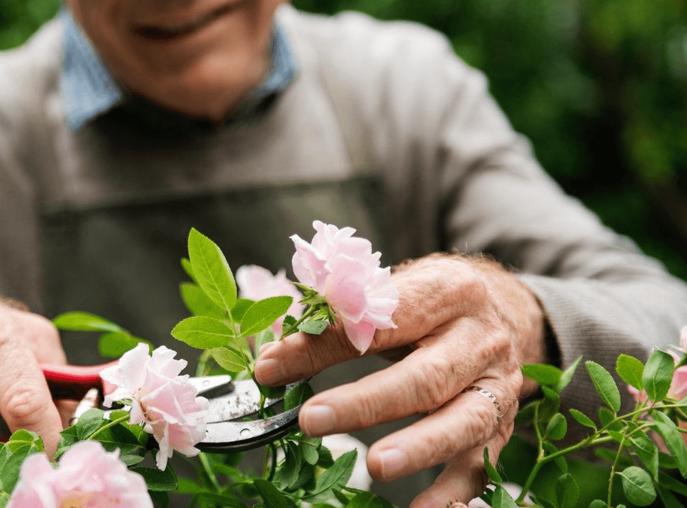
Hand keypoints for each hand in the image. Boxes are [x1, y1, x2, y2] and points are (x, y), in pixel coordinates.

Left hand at [254, 254, 547, 507]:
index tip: (272, 367)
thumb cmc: (434, 302)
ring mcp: (497, 385)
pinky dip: (453, 490)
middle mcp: (478, 338)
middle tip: (312, 420)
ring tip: (377, 466)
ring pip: (462, 420)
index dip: (323, 344)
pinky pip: (481, 462)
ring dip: (418, 448)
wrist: (509, 310)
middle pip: (424, 375)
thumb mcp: (393, 292)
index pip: (379, 320)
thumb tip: (273, 359)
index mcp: (445, 292)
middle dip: (367, 402)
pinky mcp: (503, 423)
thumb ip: (337, 320)